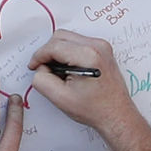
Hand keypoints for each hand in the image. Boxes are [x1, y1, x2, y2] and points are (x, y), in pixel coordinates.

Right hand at [24, 31, 143, 141]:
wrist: (116, 114)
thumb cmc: (94, 109)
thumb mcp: (60, 98)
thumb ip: (42, 80)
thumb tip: (39, 68)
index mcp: (88, 56)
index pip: (53, 46)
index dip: (39, 56)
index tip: (34, 66)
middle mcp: (97, 46)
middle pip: (60, 36)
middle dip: (48, 52)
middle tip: (45, 70)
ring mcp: (102, 46)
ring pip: (68, 37)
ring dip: (58, 52)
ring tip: (59, 72)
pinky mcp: (103, 49)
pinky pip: (78, 42)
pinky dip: (68, 52)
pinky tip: (69, 70)